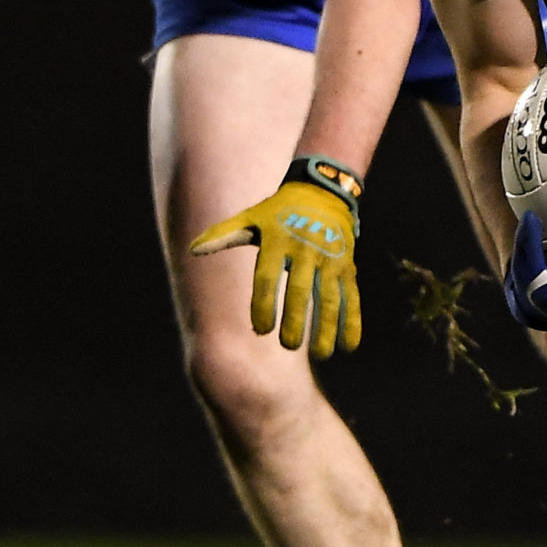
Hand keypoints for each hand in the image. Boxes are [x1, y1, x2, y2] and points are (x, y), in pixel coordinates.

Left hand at [190, 180, 360, 359]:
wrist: (322, 192)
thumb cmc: (278, 212)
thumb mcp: (252, 218)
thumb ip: (224, 235)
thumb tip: (193, 250)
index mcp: (278, 241)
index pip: (267, 277)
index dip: (264, 303)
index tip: (261, 329)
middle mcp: (305, 250)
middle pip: (300, 290)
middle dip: (296, 319)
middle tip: (289, 345)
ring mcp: (329, 259)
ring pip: (329, 297)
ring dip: (327, 327)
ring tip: (321, 355)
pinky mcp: (346, 266)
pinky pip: (350, 296)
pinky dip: (352, 321)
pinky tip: (349, 347)